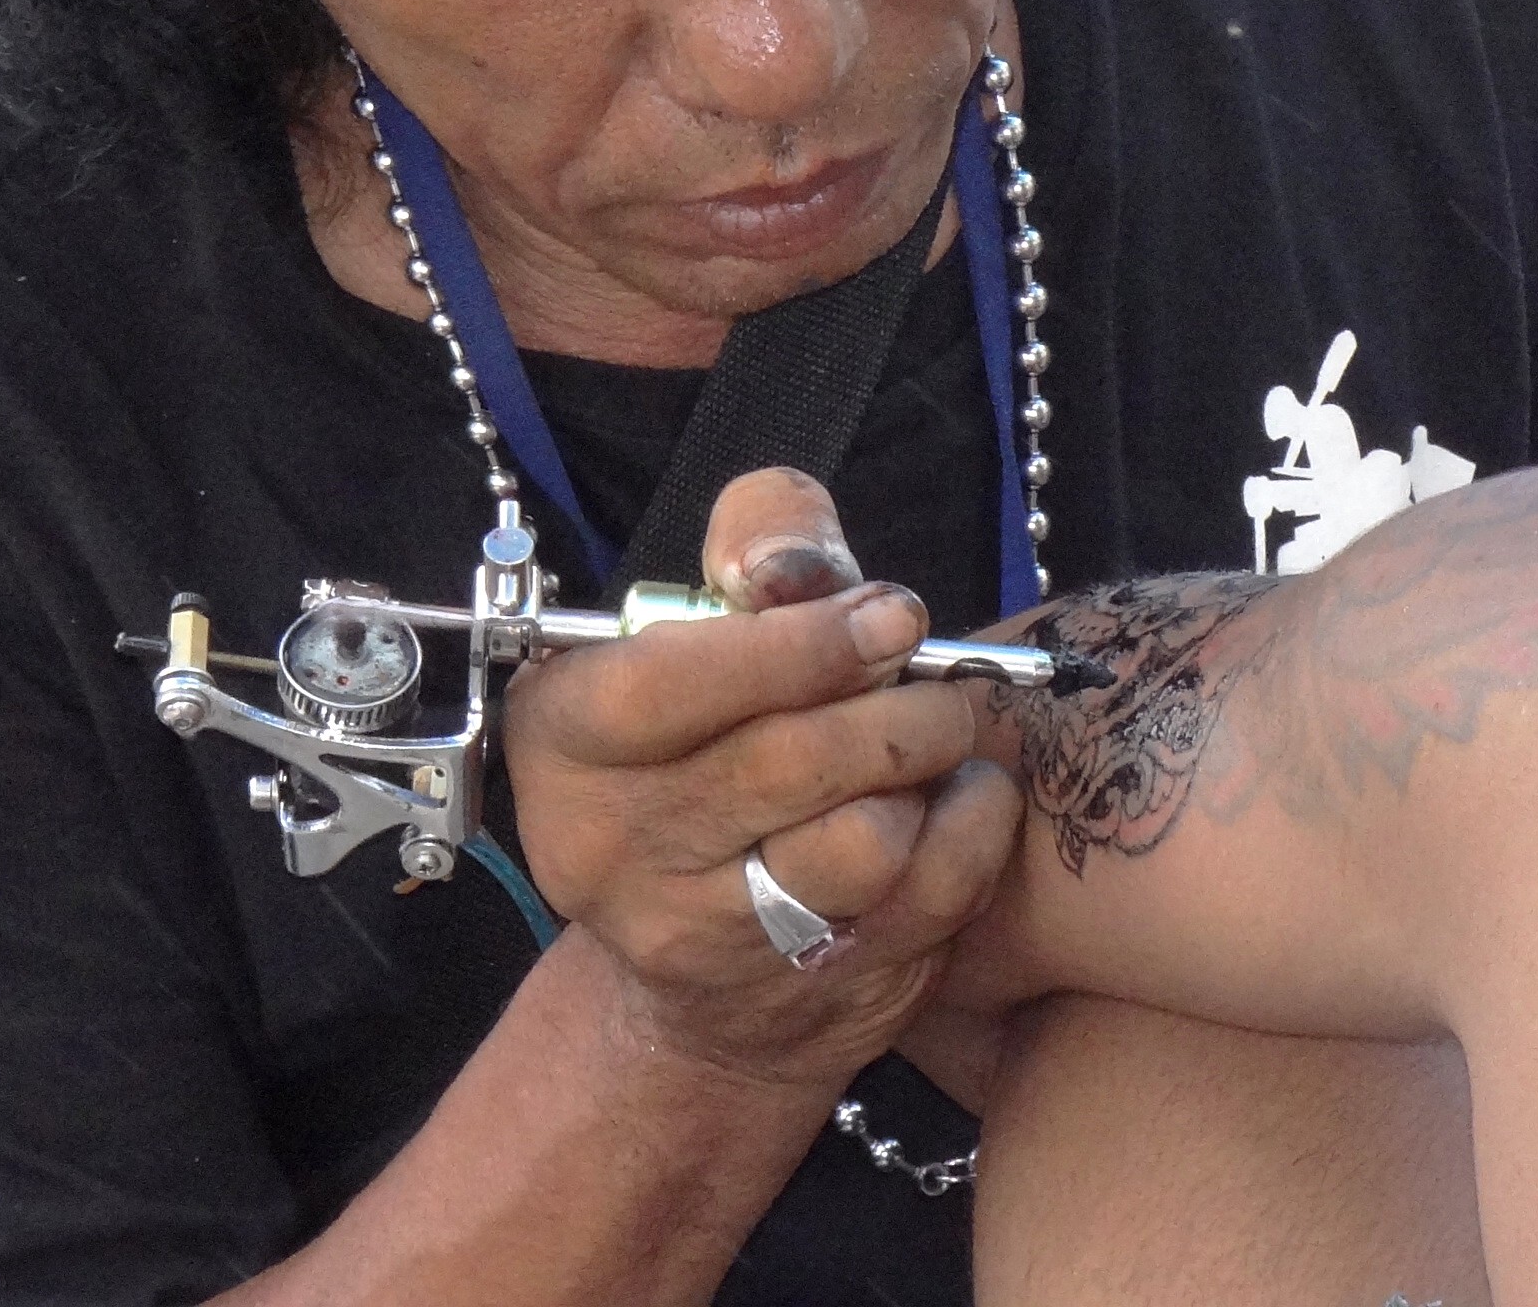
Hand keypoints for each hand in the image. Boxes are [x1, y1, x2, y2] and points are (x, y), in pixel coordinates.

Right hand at [507, 469, 1022, 1089]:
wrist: (702, 969)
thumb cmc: (712, 738)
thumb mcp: (703, 621)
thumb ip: (761, 544)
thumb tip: (801, 575)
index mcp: (565, 740)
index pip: (670, 686)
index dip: (799, 645)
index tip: (892, 614)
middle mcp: (610, 851)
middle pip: (785, 763)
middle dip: (891, 705)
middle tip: (932, 679)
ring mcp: (705, 941)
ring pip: (862, 843)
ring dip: (928, 770)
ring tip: (931, 741)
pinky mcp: (805, 993)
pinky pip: (932, 894)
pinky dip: (972, 827)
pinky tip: (959, 797)